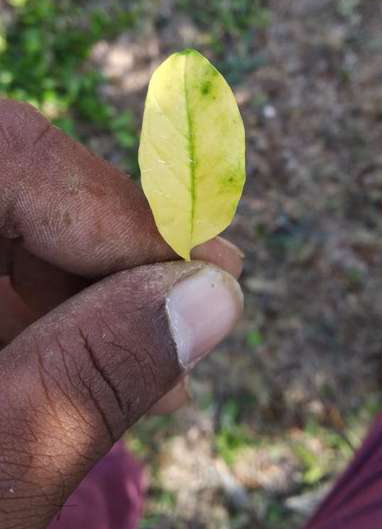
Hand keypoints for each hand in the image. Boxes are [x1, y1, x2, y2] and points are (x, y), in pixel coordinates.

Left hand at [0, 100, 242, 528]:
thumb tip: (214, 297)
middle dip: (109, 251)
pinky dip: (34, 309)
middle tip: (197, 311)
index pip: (6, 155)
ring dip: (81, 287)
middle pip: (4, 176)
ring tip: (154, 364)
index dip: (120, 212)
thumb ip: (91, 374)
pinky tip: (80, 365)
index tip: (210, 276)